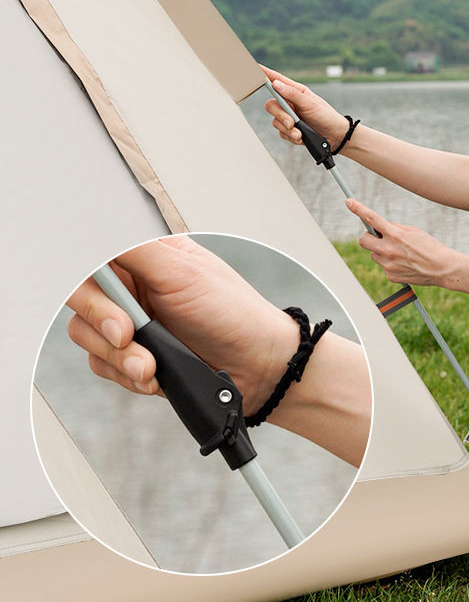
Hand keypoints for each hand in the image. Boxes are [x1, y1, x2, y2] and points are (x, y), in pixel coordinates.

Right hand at [67, 235, 298, 413]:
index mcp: (143, 254)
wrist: (256, 367)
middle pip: (80, 296)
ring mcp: (129, 322)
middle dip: (101, 320)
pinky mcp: (131, 356)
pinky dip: (128, 375)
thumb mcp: (182, 272)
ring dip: (119, 356)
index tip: (93, 287)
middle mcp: (131, 285)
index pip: (92, 254)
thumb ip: (134, 249)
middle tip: (128, 334)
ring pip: (86, 334)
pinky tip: (156, 375)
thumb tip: (97, 226)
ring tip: (152, 366)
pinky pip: (102, 365)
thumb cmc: (231, 312)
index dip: (83, 271)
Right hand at [261, 65, 349, 150]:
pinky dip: (290, 136)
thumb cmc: (326, 116)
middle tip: (291, 122)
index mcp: (296, 92)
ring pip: (275, 121)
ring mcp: (289, 117)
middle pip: (272, 105)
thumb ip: (292, 94)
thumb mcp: (311, 104)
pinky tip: (301, 138)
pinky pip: (281, 133)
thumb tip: (276, 84)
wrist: (335, 137)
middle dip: (280, 115)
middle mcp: (290, 103)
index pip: (278, 81)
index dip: (266, 74)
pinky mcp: (290, 130)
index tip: (257, 67)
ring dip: (287, 129)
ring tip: (300, 133)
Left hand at [346, 198, 457, 286]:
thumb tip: (382, 228)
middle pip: (363, 241)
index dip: (358, 209)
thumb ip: (395, 228)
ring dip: (382, 251)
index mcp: (395, 235)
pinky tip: (405, 264)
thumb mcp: (414, 231)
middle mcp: (389, 250)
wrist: (442, 268)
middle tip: (379, 237)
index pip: (372, 219)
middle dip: (368, 237)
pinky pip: (384, 266)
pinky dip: (391, 264)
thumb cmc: (431, 247)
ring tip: (401, 253)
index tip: (349, 202)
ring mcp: (388, 265)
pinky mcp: (391, 276)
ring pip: (375, 254)